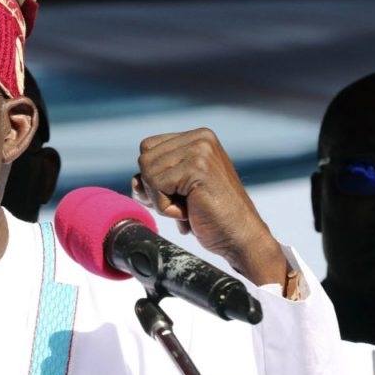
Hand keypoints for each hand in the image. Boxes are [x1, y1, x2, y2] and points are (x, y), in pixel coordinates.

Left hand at [131, 128, 287, 286]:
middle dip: (156, 190)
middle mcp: (200, 137)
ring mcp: (200, 150)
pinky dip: (167, 209)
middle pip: (144, 160)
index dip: (153, 177)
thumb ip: (152, 180)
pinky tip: (191, 212)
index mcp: (197, 137)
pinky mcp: (197, 167)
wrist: (240, 238)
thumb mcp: (175, 192)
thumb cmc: (209, 217)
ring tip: (191, 207)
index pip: (148, 148)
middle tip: (186, 203)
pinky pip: (156, 187)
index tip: (178, 195)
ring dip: (162, 201)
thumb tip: (134, 180)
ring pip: (147, 174)